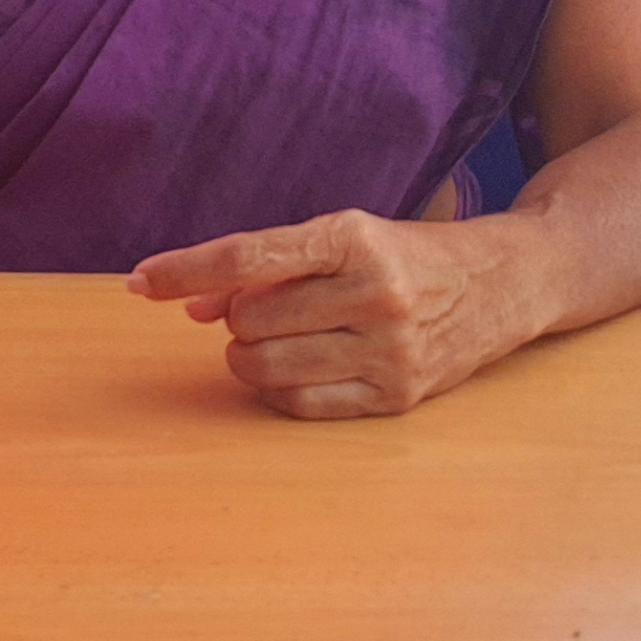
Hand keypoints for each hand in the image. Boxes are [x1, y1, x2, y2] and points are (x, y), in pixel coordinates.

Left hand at [129, 208, 528, 419]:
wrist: (499, 284)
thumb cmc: (402, 253)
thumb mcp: (340, 236)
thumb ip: (265, 266)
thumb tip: (192, 306)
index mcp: (353, 237)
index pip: (247, 257)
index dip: (185, 270)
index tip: (140, 282)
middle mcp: (374, 292)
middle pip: (249, 318)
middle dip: (236, 316)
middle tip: (259, 306)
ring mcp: (389, 349)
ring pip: (266, 366)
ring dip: (248, 354)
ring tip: (274, 336)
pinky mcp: (397, 395)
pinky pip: (300, 404)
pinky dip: (276, 389)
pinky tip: (291, 366)